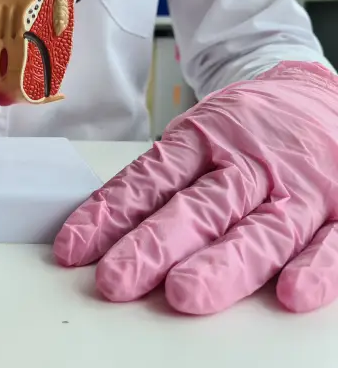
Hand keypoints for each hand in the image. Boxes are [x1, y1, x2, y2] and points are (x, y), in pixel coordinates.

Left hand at [54, 61, 337, 313]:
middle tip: (117, 278)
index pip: (150, 178)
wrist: (317, 91)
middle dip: (155, 245)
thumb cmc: (249, 123)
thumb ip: (162, 175)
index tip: (74, 248)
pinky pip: (333, 242)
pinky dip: (316, 267)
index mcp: (204, 140)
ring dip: (221, 263)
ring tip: (183, 292)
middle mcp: (248, 164)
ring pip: (260, 229)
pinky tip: (290, 294)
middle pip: (199, 207)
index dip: (111, 213)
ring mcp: (298, 187)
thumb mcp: (200, 132)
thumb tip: (103, 223)